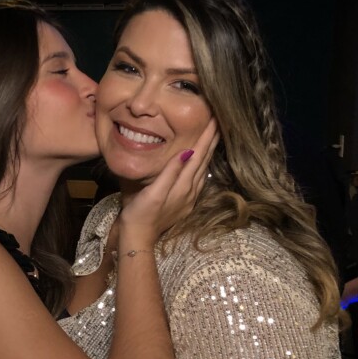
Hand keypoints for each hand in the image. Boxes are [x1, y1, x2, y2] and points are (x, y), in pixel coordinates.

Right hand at [119, 118, 219, 244]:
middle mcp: (190, 191)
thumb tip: (187, 152)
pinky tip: (200, 163)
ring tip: (213, 138)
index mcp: (183, 186)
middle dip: (211, 142)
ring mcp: (188, 198)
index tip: (214, 121)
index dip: (206, 138)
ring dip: (208, 153)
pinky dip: (201, 166)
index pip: (198, 156)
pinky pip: (197, 179)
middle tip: (219, 123)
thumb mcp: (153, 192)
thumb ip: (171, 172)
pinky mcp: (184, 203)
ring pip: (202, 170)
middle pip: (204, 162)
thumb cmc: (140, 214)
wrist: (138, 238)